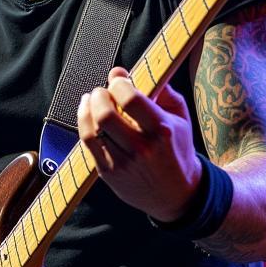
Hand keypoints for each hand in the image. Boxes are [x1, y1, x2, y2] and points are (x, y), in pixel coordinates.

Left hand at [77, 66, 202, 222]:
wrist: (177, 193)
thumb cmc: (177, 149)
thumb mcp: (181, 117)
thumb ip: (162, 90)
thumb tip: (129, 73)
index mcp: (161, 130)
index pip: (131, 99)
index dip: (119, 83)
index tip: (118, 79)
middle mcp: (141, 148)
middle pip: (106, 114)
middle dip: (99, 95)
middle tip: (103, 91)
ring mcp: (123, 163)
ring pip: (92, 129)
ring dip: (87, 107)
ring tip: (92, 99)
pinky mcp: (108, 173)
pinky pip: (88, 144)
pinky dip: (84, 124)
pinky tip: (88, 115)